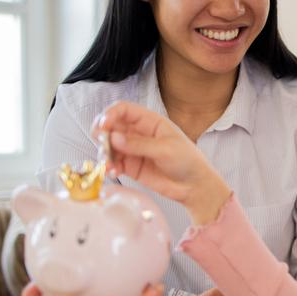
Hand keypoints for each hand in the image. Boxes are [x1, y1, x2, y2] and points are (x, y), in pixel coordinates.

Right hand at [93, 100, 232, 224]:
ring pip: (109, 145)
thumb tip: (113, 137)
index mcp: (150, 121)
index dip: (110, 114)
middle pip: (111, 126)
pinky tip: (112, 172)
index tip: (103, 126)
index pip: (123, 109)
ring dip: (103, 153)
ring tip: (108, 164)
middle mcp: (138, 133)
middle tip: (102, 145)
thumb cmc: (187, 161)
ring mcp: (133, 150)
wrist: (194, 186)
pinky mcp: (130, 166)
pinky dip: (109, 166)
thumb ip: (139, 144)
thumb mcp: (166, 149)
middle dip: (102, 134)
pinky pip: (113, 163)